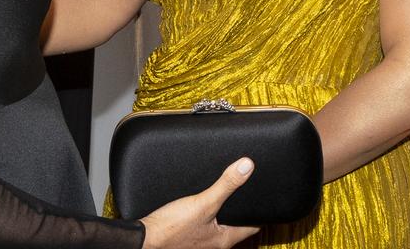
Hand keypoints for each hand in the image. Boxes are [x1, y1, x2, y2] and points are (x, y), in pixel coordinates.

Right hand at [140, 158, 258, 248]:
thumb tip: (247, 167)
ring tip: (224, 192)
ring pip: (219, 223)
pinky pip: (204, 222)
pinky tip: (199, 201)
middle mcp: (215, 243)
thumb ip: (225, 185)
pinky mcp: (187, 235)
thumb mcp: (203, 203)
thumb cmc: (171, 229)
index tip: (265, 197)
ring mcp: (201, 240)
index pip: (253, 226)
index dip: (260, 211)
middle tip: (245, 188)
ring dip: (223, 210)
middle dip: (241, 208)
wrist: (145, 238)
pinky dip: (207, 211)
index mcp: (224, 239)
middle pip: (236, 224)